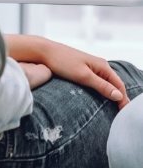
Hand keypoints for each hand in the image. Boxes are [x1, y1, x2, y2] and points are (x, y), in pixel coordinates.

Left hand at [5, 34, 129, 109]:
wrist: (44, 52)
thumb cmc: (62, 62)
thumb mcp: (83, 76)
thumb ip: (101, 86)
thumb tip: (118, 95)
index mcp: (102, 65)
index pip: (119, 84)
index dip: (123, 99)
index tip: (124, 114)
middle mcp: (99, 65)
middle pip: (114, 84)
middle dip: (119, 98)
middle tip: (120, 115)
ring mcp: (91, 67)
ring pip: (106, 83)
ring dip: (110, 95)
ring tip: (113, 110)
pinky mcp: (83, 69)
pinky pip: (97, 82)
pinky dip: (102, 91)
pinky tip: (99, 99)